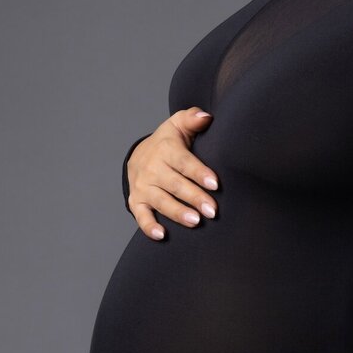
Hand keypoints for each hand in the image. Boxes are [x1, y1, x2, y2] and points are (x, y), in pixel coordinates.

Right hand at [127, 108, 218, 239]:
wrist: (140, 155)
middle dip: (194, 197)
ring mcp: (143, 186)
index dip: (199, 173)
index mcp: (165, 150)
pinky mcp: (136, 201)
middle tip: (212, 210)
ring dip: (177, 212)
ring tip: (195, 222)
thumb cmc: (168, 141)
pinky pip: (141, 216)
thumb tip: (206, 117)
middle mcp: (152, 169)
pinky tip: (162, 235)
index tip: (215, 183)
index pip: (184, 162)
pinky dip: (149, 226)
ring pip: (161, 201)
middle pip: (175, 185)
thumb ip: (192, 119)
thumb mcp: (178, 125)